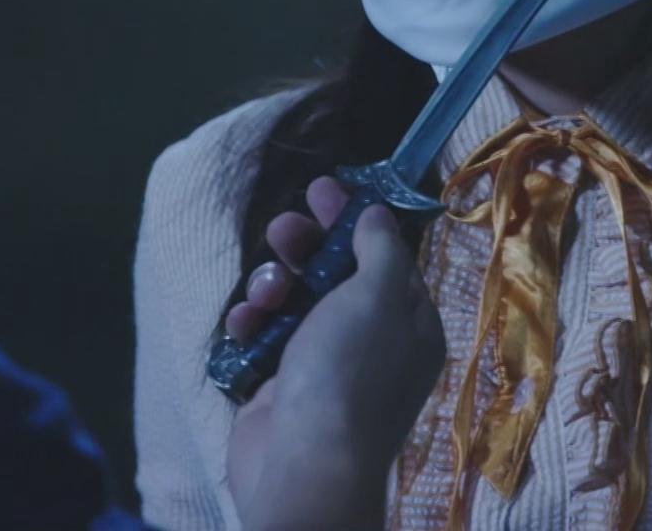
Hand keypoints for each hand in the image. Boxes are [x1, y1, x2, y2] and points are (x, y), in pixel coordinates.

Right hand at [226, 177, 443, 530]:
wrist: (304, 461)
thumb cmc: (349, 371)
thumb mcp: (377, 296)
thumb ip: (379, 249)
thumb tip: (379, 214)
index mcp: (407, 323)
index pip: (384, 257)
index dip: (355, 220)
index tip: (322, 189)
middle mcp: (368, 342)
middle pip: (334, 274)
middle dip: (305, 246)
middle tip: (283, 227)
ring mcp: (321, 365)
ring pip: (292, 302)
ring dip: (272, 285)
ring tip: (266, 292)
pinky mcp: (278, 384)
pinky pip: (263, 337)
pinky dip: (250, 324)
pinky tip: (243, 323)